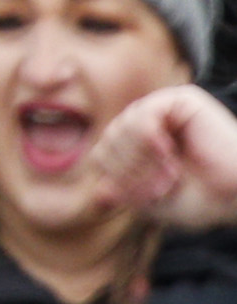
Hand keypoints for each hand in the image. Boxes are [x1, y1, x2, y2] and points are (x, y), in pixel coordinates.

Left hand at [86, 83, 236, 229]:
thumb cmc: (205, 199)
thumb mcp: (155, 202)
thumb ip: (125, 193)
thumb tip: (99, 193)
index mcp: (139, 146)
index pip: (103, 155)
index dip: (118, 178)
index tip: (147, 196)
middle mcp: (148, 123)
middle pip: (108, 141)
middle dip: (130, 170)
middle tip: (161, 186)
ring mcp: (164, 109)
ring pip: (122, 127)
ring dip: (142, 158)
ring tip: (170, 173)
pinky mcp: (181, 100)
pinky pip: (144, 113)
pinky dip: (149, 138)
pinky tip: (169, 153)